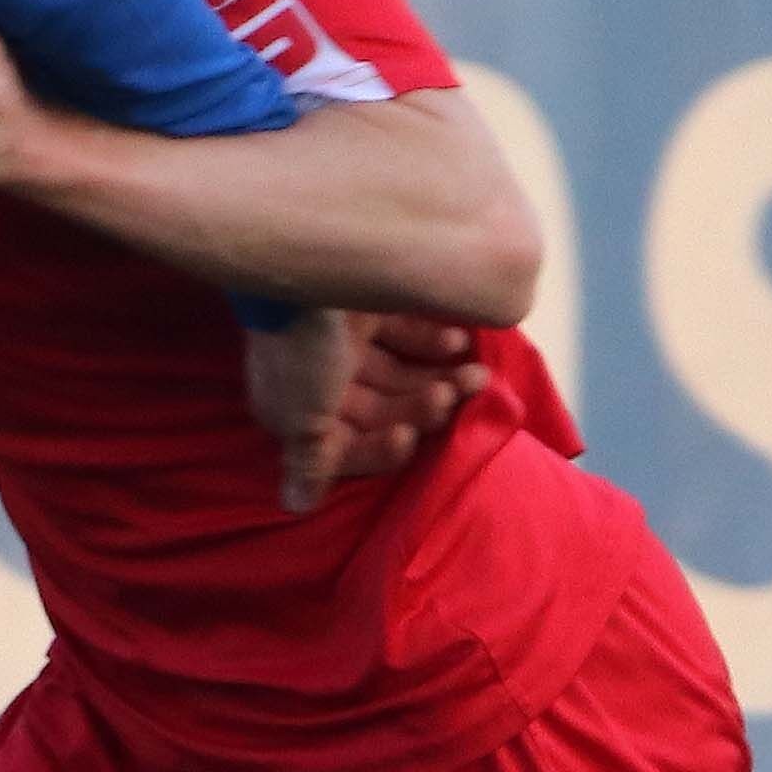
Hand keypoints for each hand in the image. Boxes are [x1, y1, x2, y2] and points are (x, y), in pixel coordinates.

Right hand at [248, 307, 483, 514]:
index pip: (350, 447)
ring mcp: (343, 345)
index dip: (383, 449)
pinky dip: (432, 342)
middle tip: (455, 395)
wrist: (308, 263)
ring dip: (439, 379)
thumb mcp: (302, 417)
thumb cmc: (302, 351)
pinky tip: (458, 341)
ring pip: (400, 375)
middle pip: (381, 409)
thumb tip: (296, 508)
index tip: (408, 439)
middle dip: (422, 409)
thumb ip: (309, 461)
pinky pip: (405, 334)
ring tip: (475, 375)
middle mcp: (320, 383)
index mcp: (300, 413)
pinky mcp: (364, 309)